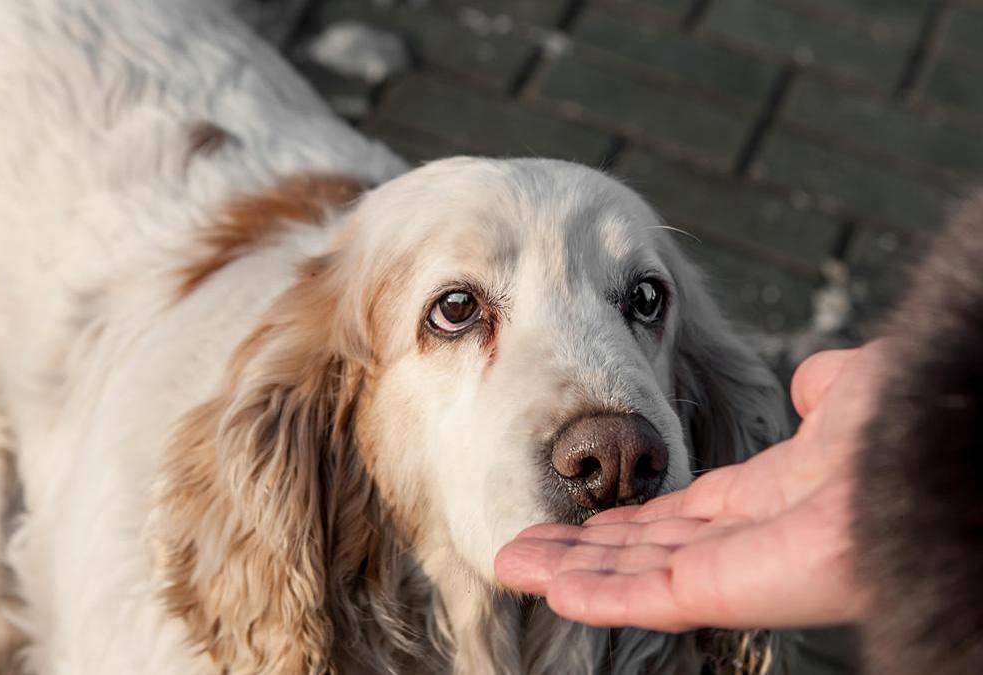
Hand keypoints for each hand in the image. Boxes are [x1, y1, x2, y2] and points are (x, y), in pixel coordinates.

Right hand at [495, 344, 885, 631]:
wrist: (942, 445)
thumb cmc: (918, 419)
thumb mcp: (858, 394)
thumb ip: (825, 390)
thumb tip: (809, 379)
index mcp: (774, 499)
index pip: (681, 517)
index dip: (626, 518)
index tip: (581, 512)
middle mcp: (749, 540)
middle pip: (645, 552)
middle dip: (580, 548)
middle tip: (520, 545)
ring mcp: (739, 569)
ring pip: (636, 577)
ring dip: (571, 570)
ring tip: (511, 562)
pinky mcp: (734, 588)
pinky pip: (654, 596)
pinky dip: (598, 593)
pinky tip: (548, 583)